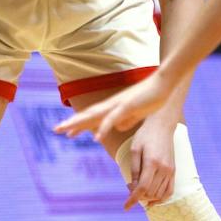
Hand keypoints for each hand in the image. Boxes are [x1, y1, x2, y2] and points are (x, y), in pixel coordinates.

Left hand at [55, 71, 171, 144]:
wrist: (164, 83)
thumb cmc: (151, 97)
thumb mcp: (137, 112)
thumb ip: (127, 119)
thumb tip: (118, 127)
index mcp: (114, 107)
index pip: (92, 117)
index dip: (79, 124)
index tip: (67, 132)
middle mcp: (112, 104)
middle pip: (88, 115)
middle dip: (72, 123)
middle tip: (56, 130)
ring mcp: (118, 104)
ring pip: (95, 116)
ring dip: (80, 124)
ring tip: (67, 132)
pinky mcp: (127, 106)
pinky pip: (112, 119)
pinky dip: (102, 128)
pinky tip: (95, 137)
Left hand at [120, 116, 176, 209]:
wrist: (162, 125)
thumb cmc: (145, 135)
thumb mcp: (135, 149)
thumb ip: (135, 170)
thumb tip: (133, 188)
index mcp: (152, 162)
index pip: (143, 188)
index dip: (133, 199)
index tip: (126, 207)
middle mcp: (164, 168)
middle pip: (151, 192)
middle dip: (138, 195)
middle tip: (129, 186)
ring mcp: (171, 170)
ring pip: (159, 194)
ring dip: (148, 197)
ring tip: (138, 190)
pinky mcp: (174, 171)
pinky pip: (170, 191)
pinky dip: (161, 198)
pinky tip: (152, 200)